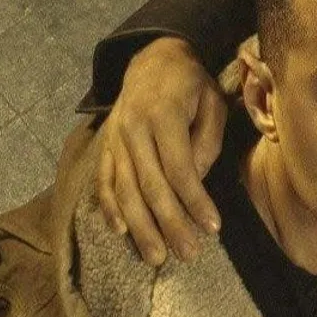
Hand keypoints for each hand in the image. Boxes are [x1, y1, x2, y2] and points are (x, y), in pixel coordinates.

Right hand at [96, 37, 225, 265]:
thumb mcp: (212, 102)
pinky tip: (121, 232)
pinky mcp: (105, 146)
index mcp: (163, 115)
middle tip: (188, 255)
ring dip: (140, 228)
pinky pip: (104, 181)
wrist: (153, 59)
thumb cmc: (192, 85)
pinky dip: (110, 208)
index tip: (212, 228)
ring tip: (156, 257)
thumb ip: (206, 142)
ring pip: (124, 190)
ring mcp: (114, 139)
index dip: (195, 200)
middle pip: (150, 186)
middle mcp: (132, 129)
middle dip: (170, 224)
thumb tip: (195, 183)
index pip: (180, 168)